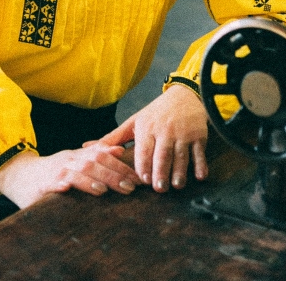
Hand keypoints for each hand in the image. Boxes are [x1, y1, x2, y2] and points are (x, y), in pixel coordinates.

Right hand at [0, 144, 139, 208]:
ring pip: (74, 172)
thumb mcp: (75, 160)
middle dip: (112, 175)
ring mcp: (55, 172)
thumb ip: (95, 155)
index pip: (103, 157)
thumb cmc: (52, 171)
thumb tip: (118, 150)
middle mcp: (69, 161)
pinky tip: (66, 189)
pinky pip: (50, 183)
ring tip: (103, 190)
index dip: (121, 166)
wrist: (19, 174)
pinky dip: (59, 184)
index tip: (137, 178)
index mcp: (78, 156)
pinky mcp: (41, 184)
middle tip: (129, 187)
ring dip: (89, 181)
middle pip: (93, 163)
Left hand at [93, 85, 207, 192]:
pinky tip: (199, 177)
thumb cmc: (155, 113)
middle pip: (163, 154)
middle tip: (159, 189)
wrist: (185, 96)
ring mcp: (183, 133)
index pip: (144, 149)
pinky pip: (199, 152)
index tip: (143, 181)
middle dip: (161, 172)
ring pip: (181, 155)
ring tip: (175, 186)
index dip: (144, 165)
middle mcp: (165, 130)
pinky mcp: (199, 135)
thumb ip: (113, 138)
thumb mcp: (134, 122)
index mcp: (147, 127)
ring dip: (179, 172)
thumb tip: (86, 147)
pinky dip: (200, 165)